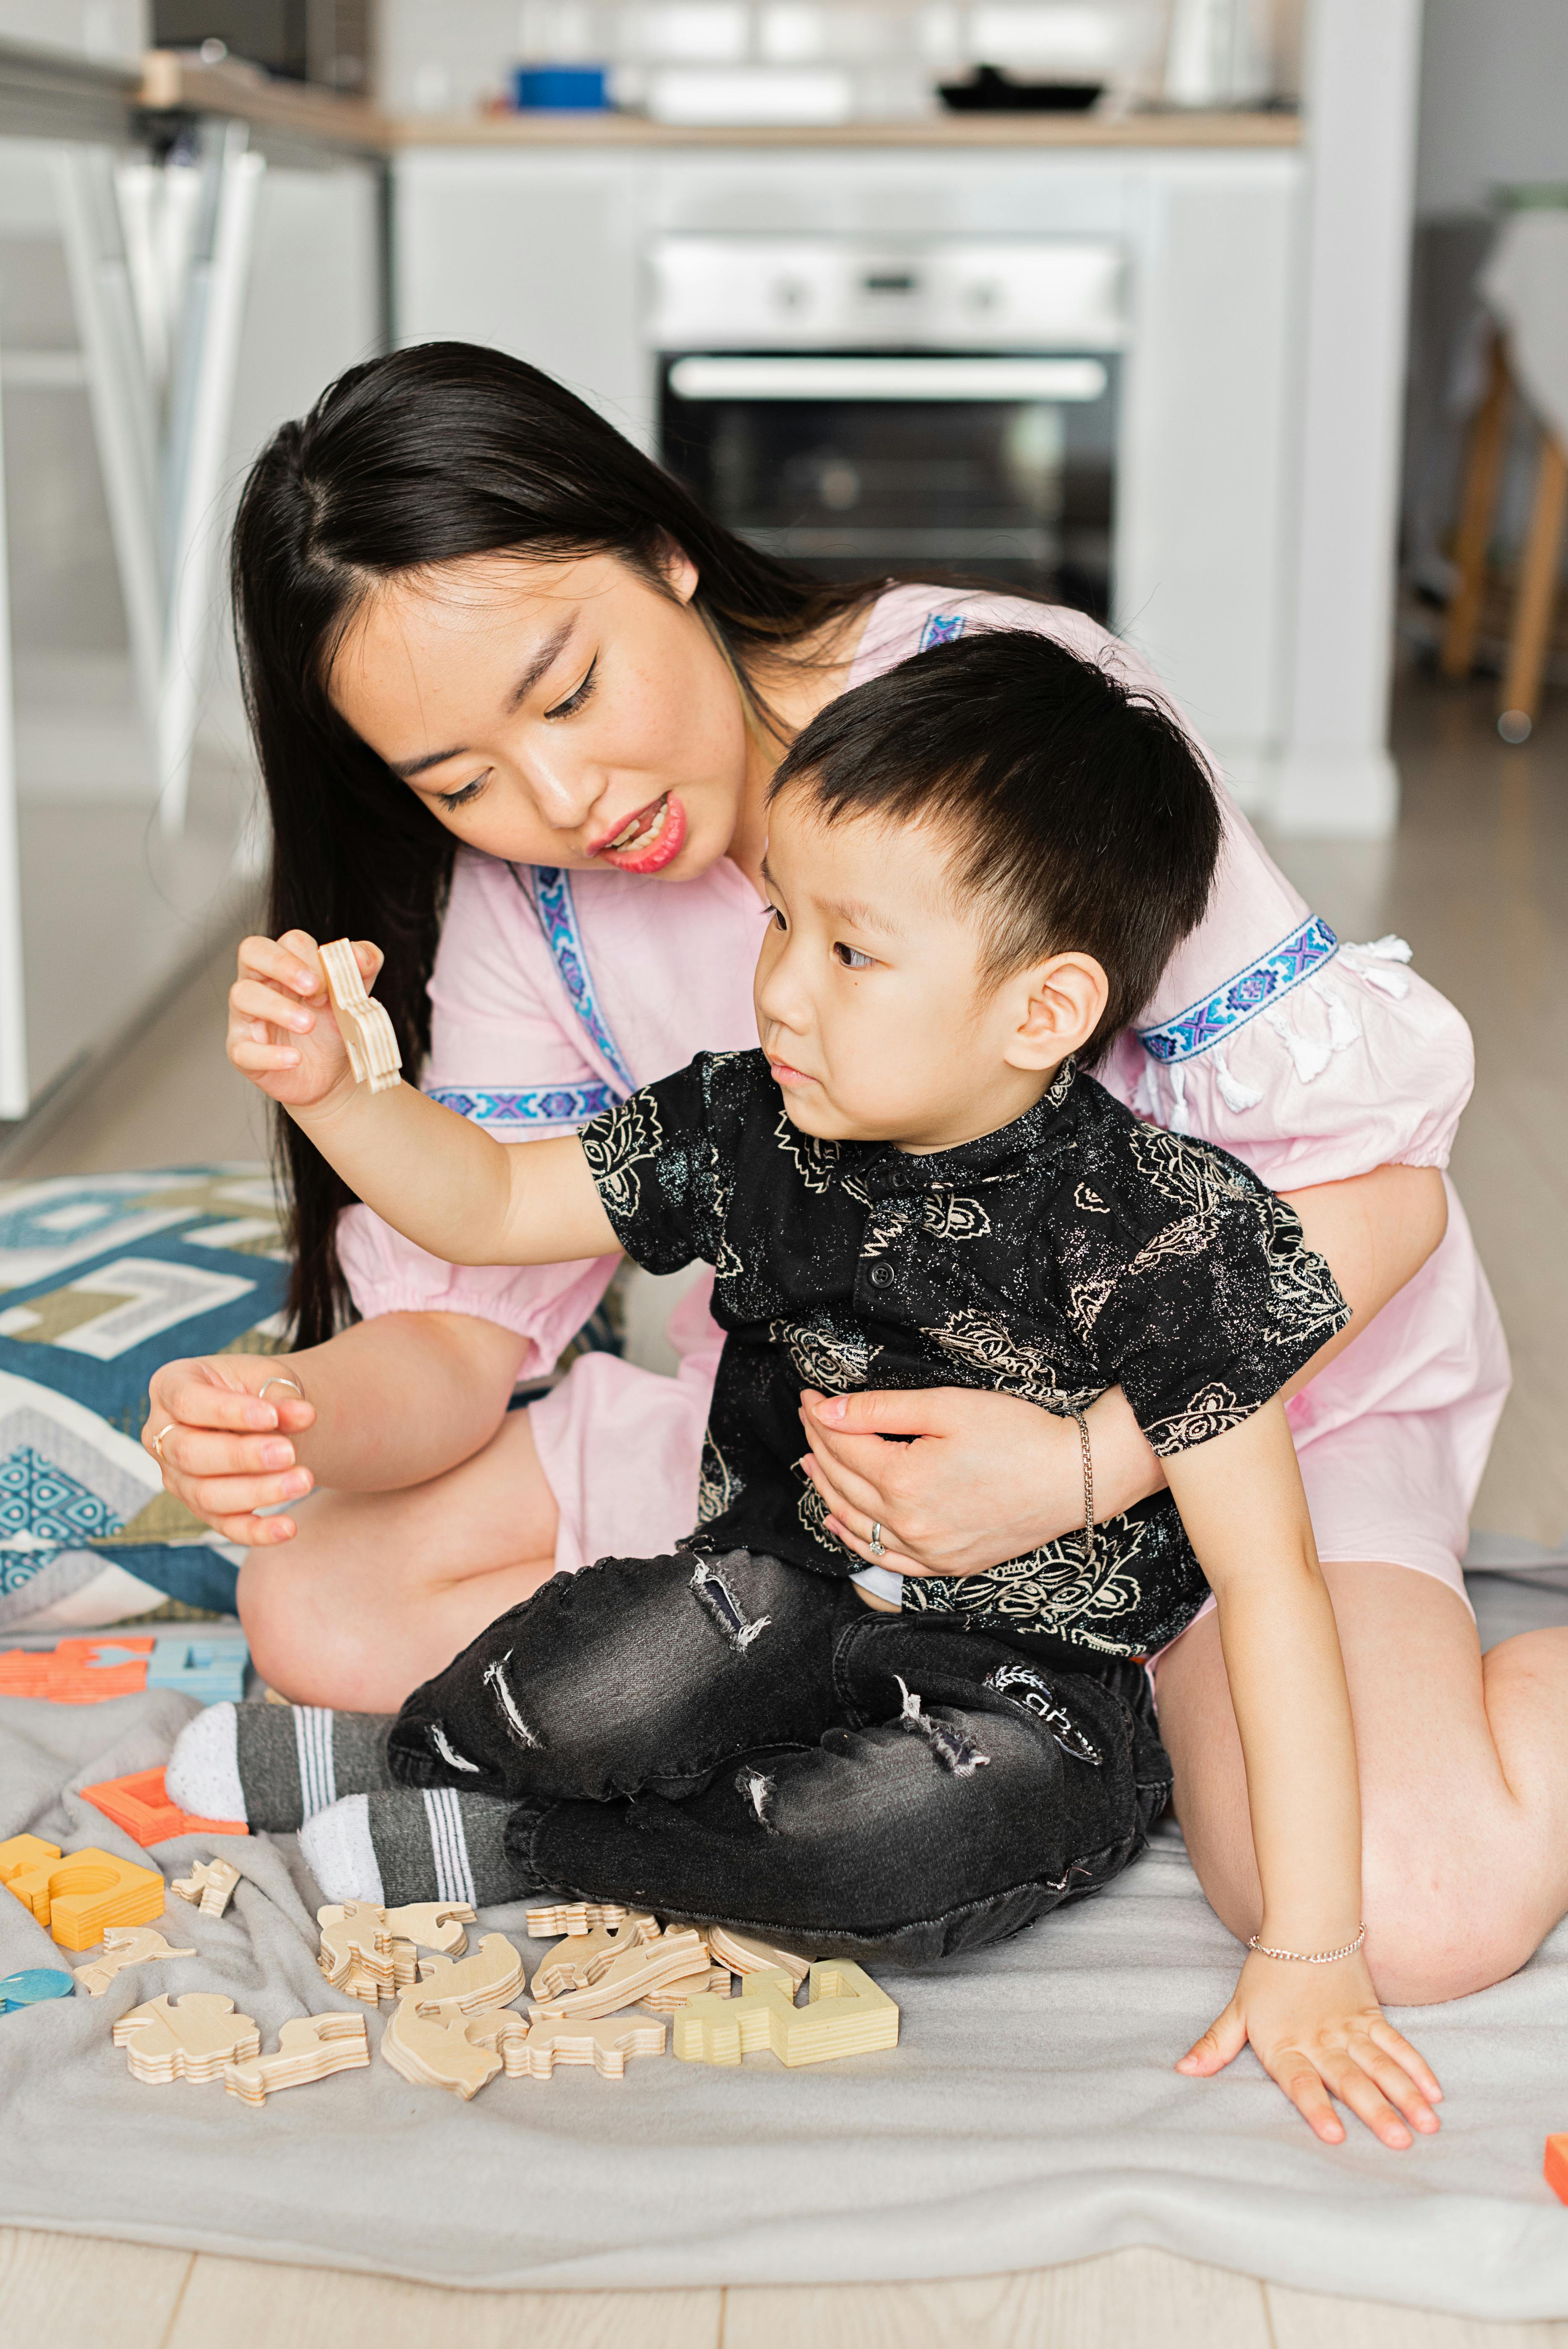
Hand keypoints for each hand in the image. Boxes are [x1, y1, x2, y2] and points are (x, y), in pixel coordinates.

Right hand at [143, 1354, 316, 1545]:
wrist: (261, 1413)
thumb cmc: (255, 1388)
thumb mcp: (268, 1377)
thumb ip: (281, 1395)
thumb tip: (304, 1415)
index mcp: (170, 1387)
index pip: (188, 1402)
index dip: (228, 1412)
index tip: (272, 1417)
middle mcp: (161, 1435)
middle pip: (190, 1453)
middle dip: (242, 1456)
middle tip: (289, 1453)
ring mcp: (176, 1475)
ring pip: (205, 1495)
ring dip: (257, 1492)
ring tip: (303, 1481)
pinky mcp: (199, 1507)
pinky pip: (224, 1525)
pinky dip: (257, 1531)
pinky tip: (288, 1527)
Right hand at [226, 930, 380, 1110]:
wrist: (333, 1074)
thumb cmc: (332, 1027)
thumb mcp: (352, 996)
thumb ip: (361, 969)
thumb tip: (359, 954)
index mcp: (286, 965)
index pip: (288, 941)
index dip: (309, 958)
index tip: (329, 986)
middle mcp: (260, 983)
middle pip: (252, 951)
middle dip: (283, 964)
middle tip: (313, 989)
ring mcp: (246, 1016)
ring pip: (243, 995)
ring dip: (278, 1008)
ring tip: (308, 1026)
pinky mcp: (242, 1051)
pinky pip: (243, 1049)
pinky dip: (270, 1054)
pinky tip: (294, 1058)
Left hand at [796, 1384, 1086, 1577]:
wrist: (1075, 1477)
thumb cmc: (1019, 1435)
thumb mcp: (947, 1406)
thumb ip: (880, 1410)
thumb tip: (827, 1411)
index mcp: (905, 1482)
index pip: (844, 1447)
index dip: (821, 1418)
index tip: (809, 1397)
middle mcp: (910, 1525)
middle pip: (843, 1484)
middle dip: (819, 1447)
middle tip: (808, 1420)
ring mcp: (929, 1552)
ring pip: (857, 1524)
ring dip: (827, 1491)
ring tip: (811, 1463)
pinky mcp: (948, 1565)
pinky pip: (887, 1560)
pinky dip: (857, 1541)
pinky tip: (840, 1522)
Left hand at [1177, 1948, 1441, 2148]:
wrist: (1306, 1925)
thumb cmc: (1268, 1972)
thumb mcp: (1237, 2010)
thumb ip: (1216, 2045)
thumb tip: (1183, 2070)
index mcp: (1286, 2044)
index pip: (1301, 2082)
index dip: (1317, 2109)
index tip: (1336, 2137)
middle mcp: (1321, 2041)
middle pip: (1350, 2080)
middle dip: (1376, 2112)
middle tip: (1399, 2143)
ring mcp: (1351, 2029)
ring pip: (1381, 2065)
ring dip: (1405, 2095)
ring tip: (1427, 2126)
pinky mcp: (1372, 2015)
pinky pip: (1397, 2044)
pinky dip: (1416, 2067)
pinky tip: (1435, 2094)